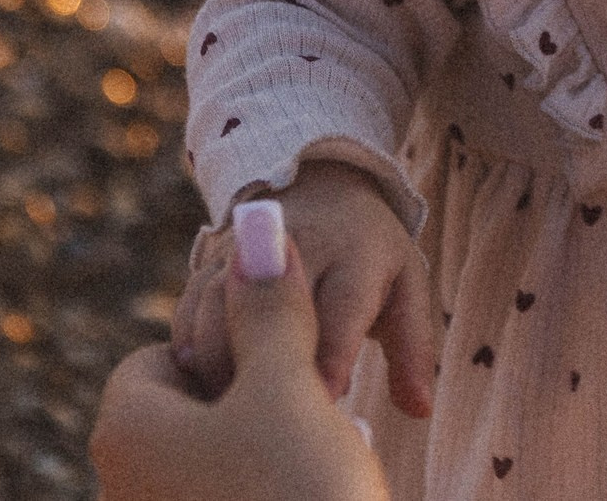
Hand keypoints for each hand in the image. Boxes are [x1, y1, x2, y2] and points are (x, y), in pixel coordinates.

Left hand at [92, 239, 389, 500]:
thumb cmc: (300, 491)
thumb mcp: (289, 384)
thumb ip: (270, 307)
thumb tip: (256, 227)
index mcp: (124, 429)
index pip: (162, 354)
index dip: (230, 353)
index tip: (280, 377)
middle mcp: (121, 486)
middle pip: (188, 410)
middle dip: (252, 406)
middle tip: (306, 425)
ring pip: (211, 462)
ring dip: (265, 453)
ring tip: (315, 467)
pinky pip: (226, 496)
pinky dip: (264, 491)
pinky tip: (313, 494)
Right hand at [172, 162, 436, 415]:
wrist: (321, 185)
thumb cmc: (371, 254)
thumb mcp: (407, 287)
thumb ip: (412, 350)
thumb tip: (418, 410)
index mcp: (356, 253)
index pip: (340, 309)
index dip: (330, 356)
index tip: (324, 399)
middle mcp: (298, 244)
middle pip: (269, 309)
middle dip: (266, 367)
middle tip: (272, 419)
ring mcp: (248, 248)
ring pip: (217, 309)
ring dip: (219, 365)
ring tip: (231, 411)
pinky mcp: (210, 259)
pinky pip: (188, 308)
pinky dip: (188, 352)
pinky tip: (199, 387)